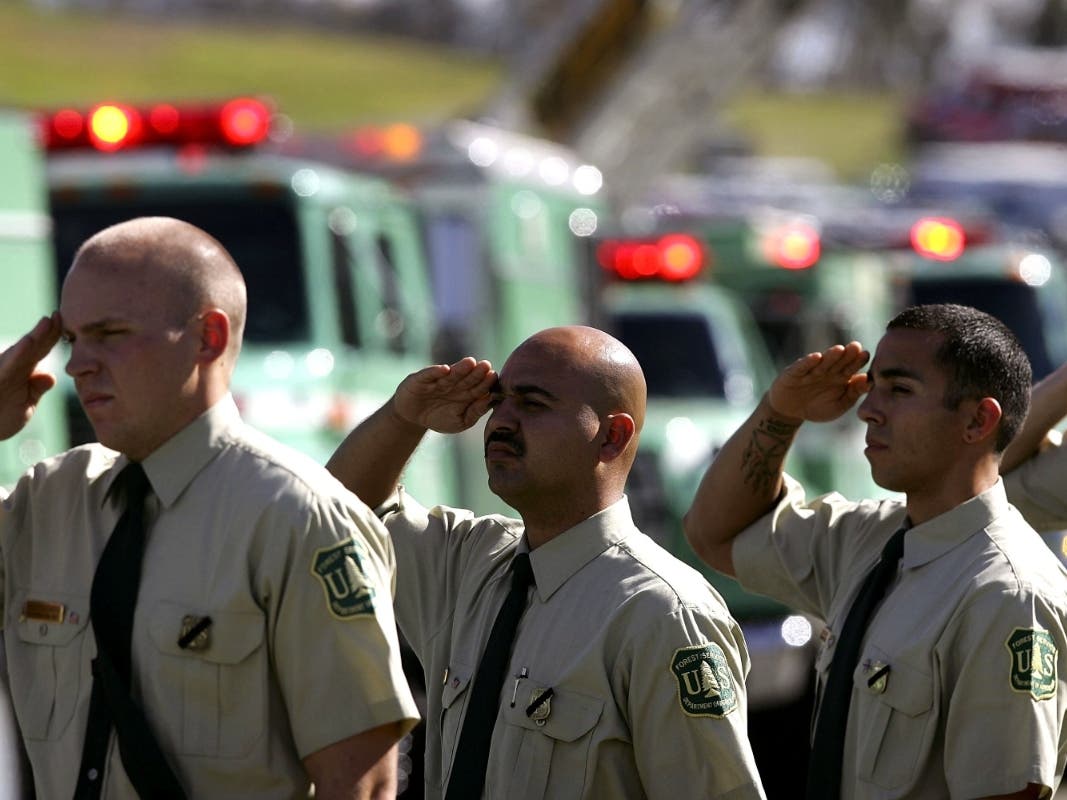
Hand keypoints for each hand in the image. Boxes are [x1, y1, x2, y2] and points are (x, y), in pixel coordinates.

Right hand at [0, 315, 60, 440]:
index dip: (54, 335)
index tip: (66, 319)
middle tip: (60, 313)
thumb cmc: (0, 417)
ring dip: (35, 336)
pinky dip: (19, 355)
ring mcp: (3, 371)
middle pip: (34, 345)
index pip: (42, 349)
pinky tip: (29, 343)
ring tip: (48, 322)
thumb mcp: (25, 404)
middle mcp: (12, 366)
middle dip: (48, 330)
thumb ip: (37, 389)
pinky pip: (8, 366)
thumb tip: (50, 375)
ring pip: (22, 352)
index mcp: (23, 369)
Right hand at [392, 357, 495, 433]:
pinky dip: (435, 372)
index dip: (486, 382)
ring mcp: (438, 380)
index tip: (494, 376)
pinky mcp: (421, 380)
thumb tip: (489, 399)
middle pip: (467, 378)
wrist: (412, 418)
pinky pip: (429, 375)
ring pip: (451, 374)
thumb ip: (475, 411)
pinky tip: (444, 369)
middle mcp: (454, 384)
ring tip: (470, 362)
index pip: (478, 387)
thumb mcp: (461, 421)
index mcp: (466, 393)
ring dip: (460, 368)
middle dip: (476, 372)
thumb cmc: (440, 418)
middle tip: (486, 365)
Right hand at [767, 342, 869, 422]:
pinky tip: (816, 357)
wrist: (790, 411)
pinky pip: (802, 367)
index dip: (858, 361)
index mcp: (841, 377)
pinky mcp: (794, 373)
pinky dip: (808, 362)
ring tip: (839, 349)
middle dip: (847, 354)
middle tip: (856, 346)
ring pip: (822, 362)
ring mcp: (811, 370)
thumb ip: (854, 393)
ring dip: (830, 356)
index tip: (866, 355)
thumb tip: (868, 380)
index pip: (852, 366)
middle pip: (839, 361)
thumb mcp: (839, 405)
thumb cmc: (817, 407)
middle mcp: (827, 370)